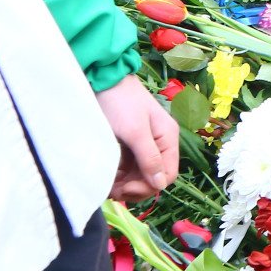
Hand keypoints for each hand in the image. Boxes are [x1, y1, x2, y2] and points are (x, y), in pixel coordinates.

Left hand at [96, 74, 179, 203]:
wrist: (102, 79)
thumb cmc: (120, 103)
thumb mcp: (135, 132)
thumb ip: (149, 158)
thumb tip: (160, 185)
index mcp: (167, 138)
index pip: (167, 174)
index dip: (149, 186)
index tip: (126, 188)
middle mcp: (159, 143)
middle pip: (154, 176)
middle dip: (135, 187)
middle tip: (113, 191)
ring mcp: (144, 144)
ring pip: (139, 174)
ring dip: (125, 184)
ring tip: (107, 185)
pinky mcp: (129, 144)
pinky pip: (128, 167)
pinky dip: (119, 175)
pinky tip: (107, 176)